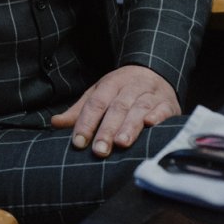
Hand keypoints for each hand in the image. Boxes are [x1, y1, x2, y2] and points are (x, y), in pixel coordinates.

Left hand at [51, 64, 179, 156]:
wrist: (153, 72)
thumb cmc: (121, 90)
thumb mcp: (98, 94)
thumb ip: (79, 111)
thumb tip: (55, 123)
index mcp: (110, 84)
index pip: (95, 103)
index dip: (86, 123)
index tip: (78, 143)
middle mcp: (130, 87)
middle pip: (117, 108)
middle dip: (107, 130)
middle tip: (99, 151)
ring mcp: (150, 94)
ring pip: (139, 108)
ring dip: (130, 126)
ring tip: (121, 143)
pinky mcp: (168, 103)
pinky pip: (163, 109)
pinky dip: (158, 117)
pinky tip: (151, 125)